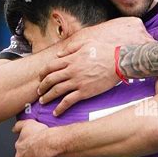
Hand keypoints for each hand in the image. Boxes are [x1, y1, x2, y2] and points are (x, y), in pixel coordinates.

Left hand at [13, 120, 53, 156]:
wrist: (50, 144)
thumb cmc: (41, 134)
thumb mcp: (28, 123)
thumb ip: (18, 125)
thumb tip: (13, 130)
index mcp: (19, 146)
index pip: (22, 147)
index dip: (29, 146)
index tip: (36, 145)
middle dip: (31, 156)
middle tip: (41, 151)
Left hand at [37, 17, 154, 115]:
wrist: (118, 62)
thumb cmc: (105, 51)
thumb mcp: (86, 43)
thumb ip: (71, 48)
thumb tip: (59, 55)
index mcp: (71, 59)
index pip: (50, 66)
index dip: (43, 73)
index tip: (40, 77)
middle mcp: (71, 71)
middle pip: (50, 79)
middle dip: (42, 86)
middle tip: (39, 91)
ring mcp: (77, 82)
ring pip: (57, 91)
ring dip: (47, 97)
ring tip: (43, 101)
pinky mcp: (85, 92)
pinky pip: (68, 101)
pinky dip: (60, 108)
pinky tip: (56, 112)